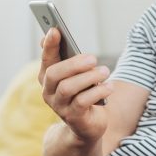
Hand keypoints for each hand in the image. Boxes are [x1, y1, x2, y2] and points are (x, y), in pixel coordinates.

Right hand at [38, 28, 113, 142]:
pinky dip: (98, 91)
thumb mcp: (77, 74)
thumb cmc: (83, 92)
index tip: (55, 30)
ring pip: (68, 87)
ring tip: (104, 71)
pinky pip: (83, 102)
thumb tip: (54, 32)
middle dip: (74, 63)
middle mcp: (49, 91)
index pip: (46, 59)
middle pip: (54, 73)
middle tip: (93, 58)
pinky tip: (109, 86)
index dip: (49, 45)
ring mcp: (59, 106)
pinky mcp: (73, 117)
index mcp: (48, 77)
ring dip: (89, 77)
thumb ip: (69, 57)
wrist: (87, 125)